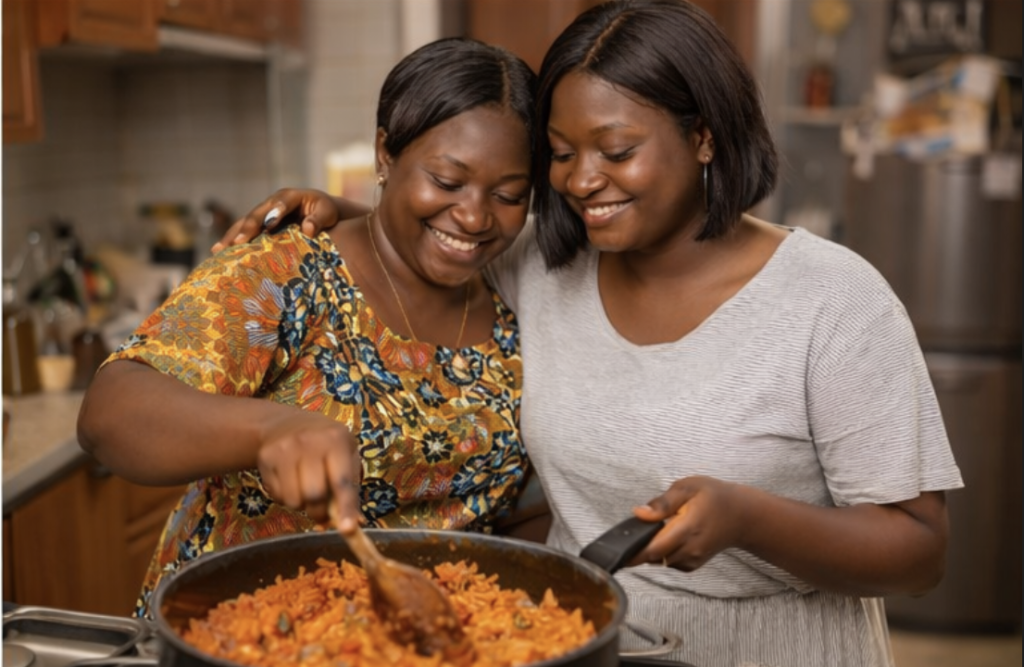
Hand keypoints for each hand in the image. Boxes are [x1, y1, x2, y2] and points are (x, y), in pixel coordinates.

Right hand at [211, 188, 345, 252]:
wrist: (321, 211)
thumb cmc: (326, 211)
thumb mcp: (327, 212)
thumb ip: (319, 218)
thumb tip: (308, 229)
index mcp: (290, 197)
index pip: (281, 203)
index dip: (273, 213)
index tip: (268, 225)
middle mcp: (272, 203)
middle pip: (257, 214)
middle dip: (246, 228)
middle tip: (236, 243)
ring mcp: (263, 213)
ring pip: (244, 223)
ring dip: (231, 236)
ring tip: (218, 250)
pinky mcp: (259, 225)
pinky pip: (243, 232)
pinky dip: (232, 241)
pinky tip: (219, 254)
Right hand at [256, 408, 362, 526]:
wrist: (286, 423)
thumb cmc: (325, 445)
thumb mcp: (345, 456)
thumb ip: (350, 490)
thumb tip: (354, 524)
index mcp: (337, 440)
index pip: (342, 481)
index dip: (345, 508)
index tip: (347, 530)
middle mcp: (310, 441)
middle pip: (315, 495)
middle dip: (319, 510)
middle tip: (321, 508)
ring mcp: (285, 448)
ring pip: (293, 499)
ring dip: (301, 505)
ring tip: (304, 489)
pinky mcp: (266, 456)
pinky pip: (276, 496)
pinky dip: (285, 497)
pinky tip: (289, 481)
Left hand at [630, 475, 751, 571]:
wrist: (741, 516)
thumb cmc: (714, 497)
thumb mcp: (688, 488)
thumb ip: (662, 502)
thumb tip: (639, 513)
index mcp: (687, 528)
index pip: (653, 548)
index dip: (633, 550)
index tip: (618, 545)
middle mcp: (690, 549)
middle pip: (653, 557)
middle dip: (639, 547)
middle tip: (636, 530)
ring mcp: (693, 560)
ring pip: (660, 561)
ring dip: (651, 549)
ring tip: (655, 530)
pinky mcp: (694, 565)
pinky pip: (669, 563)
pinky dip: (663, 554)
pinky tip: (667, 538)